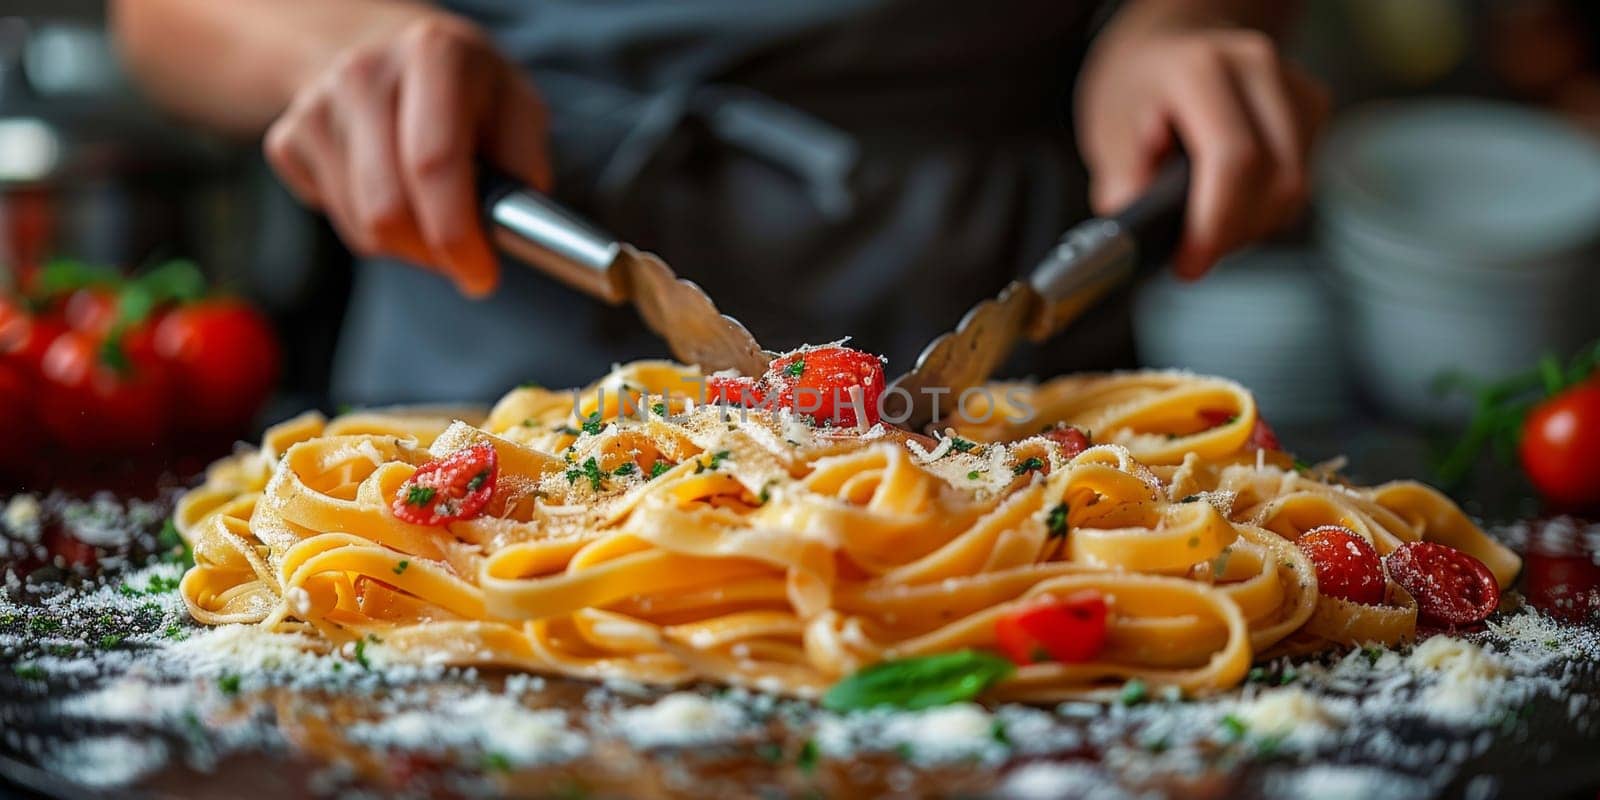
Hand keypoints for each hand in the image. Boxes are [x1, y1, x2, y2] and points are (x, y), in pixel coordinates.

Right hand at [264, 14, 549, 295]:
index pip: (434, 163)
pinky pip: (333, 218)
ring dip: (404, 244)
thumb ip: (523, 163)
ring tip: (429, 212)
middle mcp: (365, 72)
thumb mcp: (517, 107)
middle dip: (430, 253)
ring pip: (360, 226)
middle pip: (387, 207)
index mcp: (434, 55)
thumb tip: (511, 225)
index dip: (457, 234)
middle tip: (461, 258)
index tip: (480, 274)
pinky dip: (368, 227)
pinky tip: (386, 188)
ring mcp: (317, 105)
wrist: (384, 52)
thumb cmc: (464, 91)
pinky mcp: (287, 139)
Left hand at [1076, 14, 1329, 277]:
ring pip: (1296, 187)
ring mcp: (1294, 83)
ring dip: (1252, 223)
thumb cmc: (1138, 83)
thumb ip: (1123, 181)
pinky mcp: (1313, 105)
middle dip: (1233, 234)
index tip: (1188, 264)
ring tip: (1204, 219)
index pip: (1233, 159)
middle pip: (1277, 180)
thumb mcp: (1107, 127)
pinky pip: (1302, 179)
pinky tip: (1229, 196)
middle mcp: (1257, 67)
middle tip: (1192, 251)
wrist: (1173, 39)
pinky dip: (1266, 206)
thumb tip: (1138, 235)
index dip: (1215, 225)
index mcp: (1199, 67)